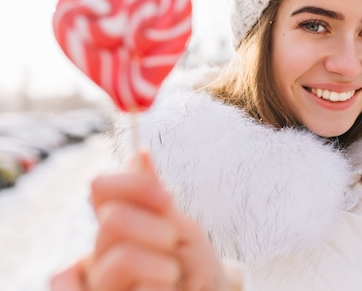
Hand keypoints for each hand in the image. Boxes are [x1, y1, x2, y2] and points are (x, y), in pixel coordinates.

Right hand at [51, 151, 223, 290]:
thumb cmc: (193, 266)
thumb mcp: (182, 228)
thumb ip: (155, 198)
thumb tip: (139, 154)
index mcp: (115, 226)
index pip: (101, 187)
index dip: (134, 185)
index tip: (167, 199)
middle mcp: (98, 253)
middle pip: (113, 219)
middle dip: (157, 229)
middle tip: (174, 247)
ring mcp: (98, 282)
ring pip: (122, 256)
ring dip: (162, 265)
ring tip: (172, 276)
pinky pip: (133, 290)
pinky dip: (157, 290)